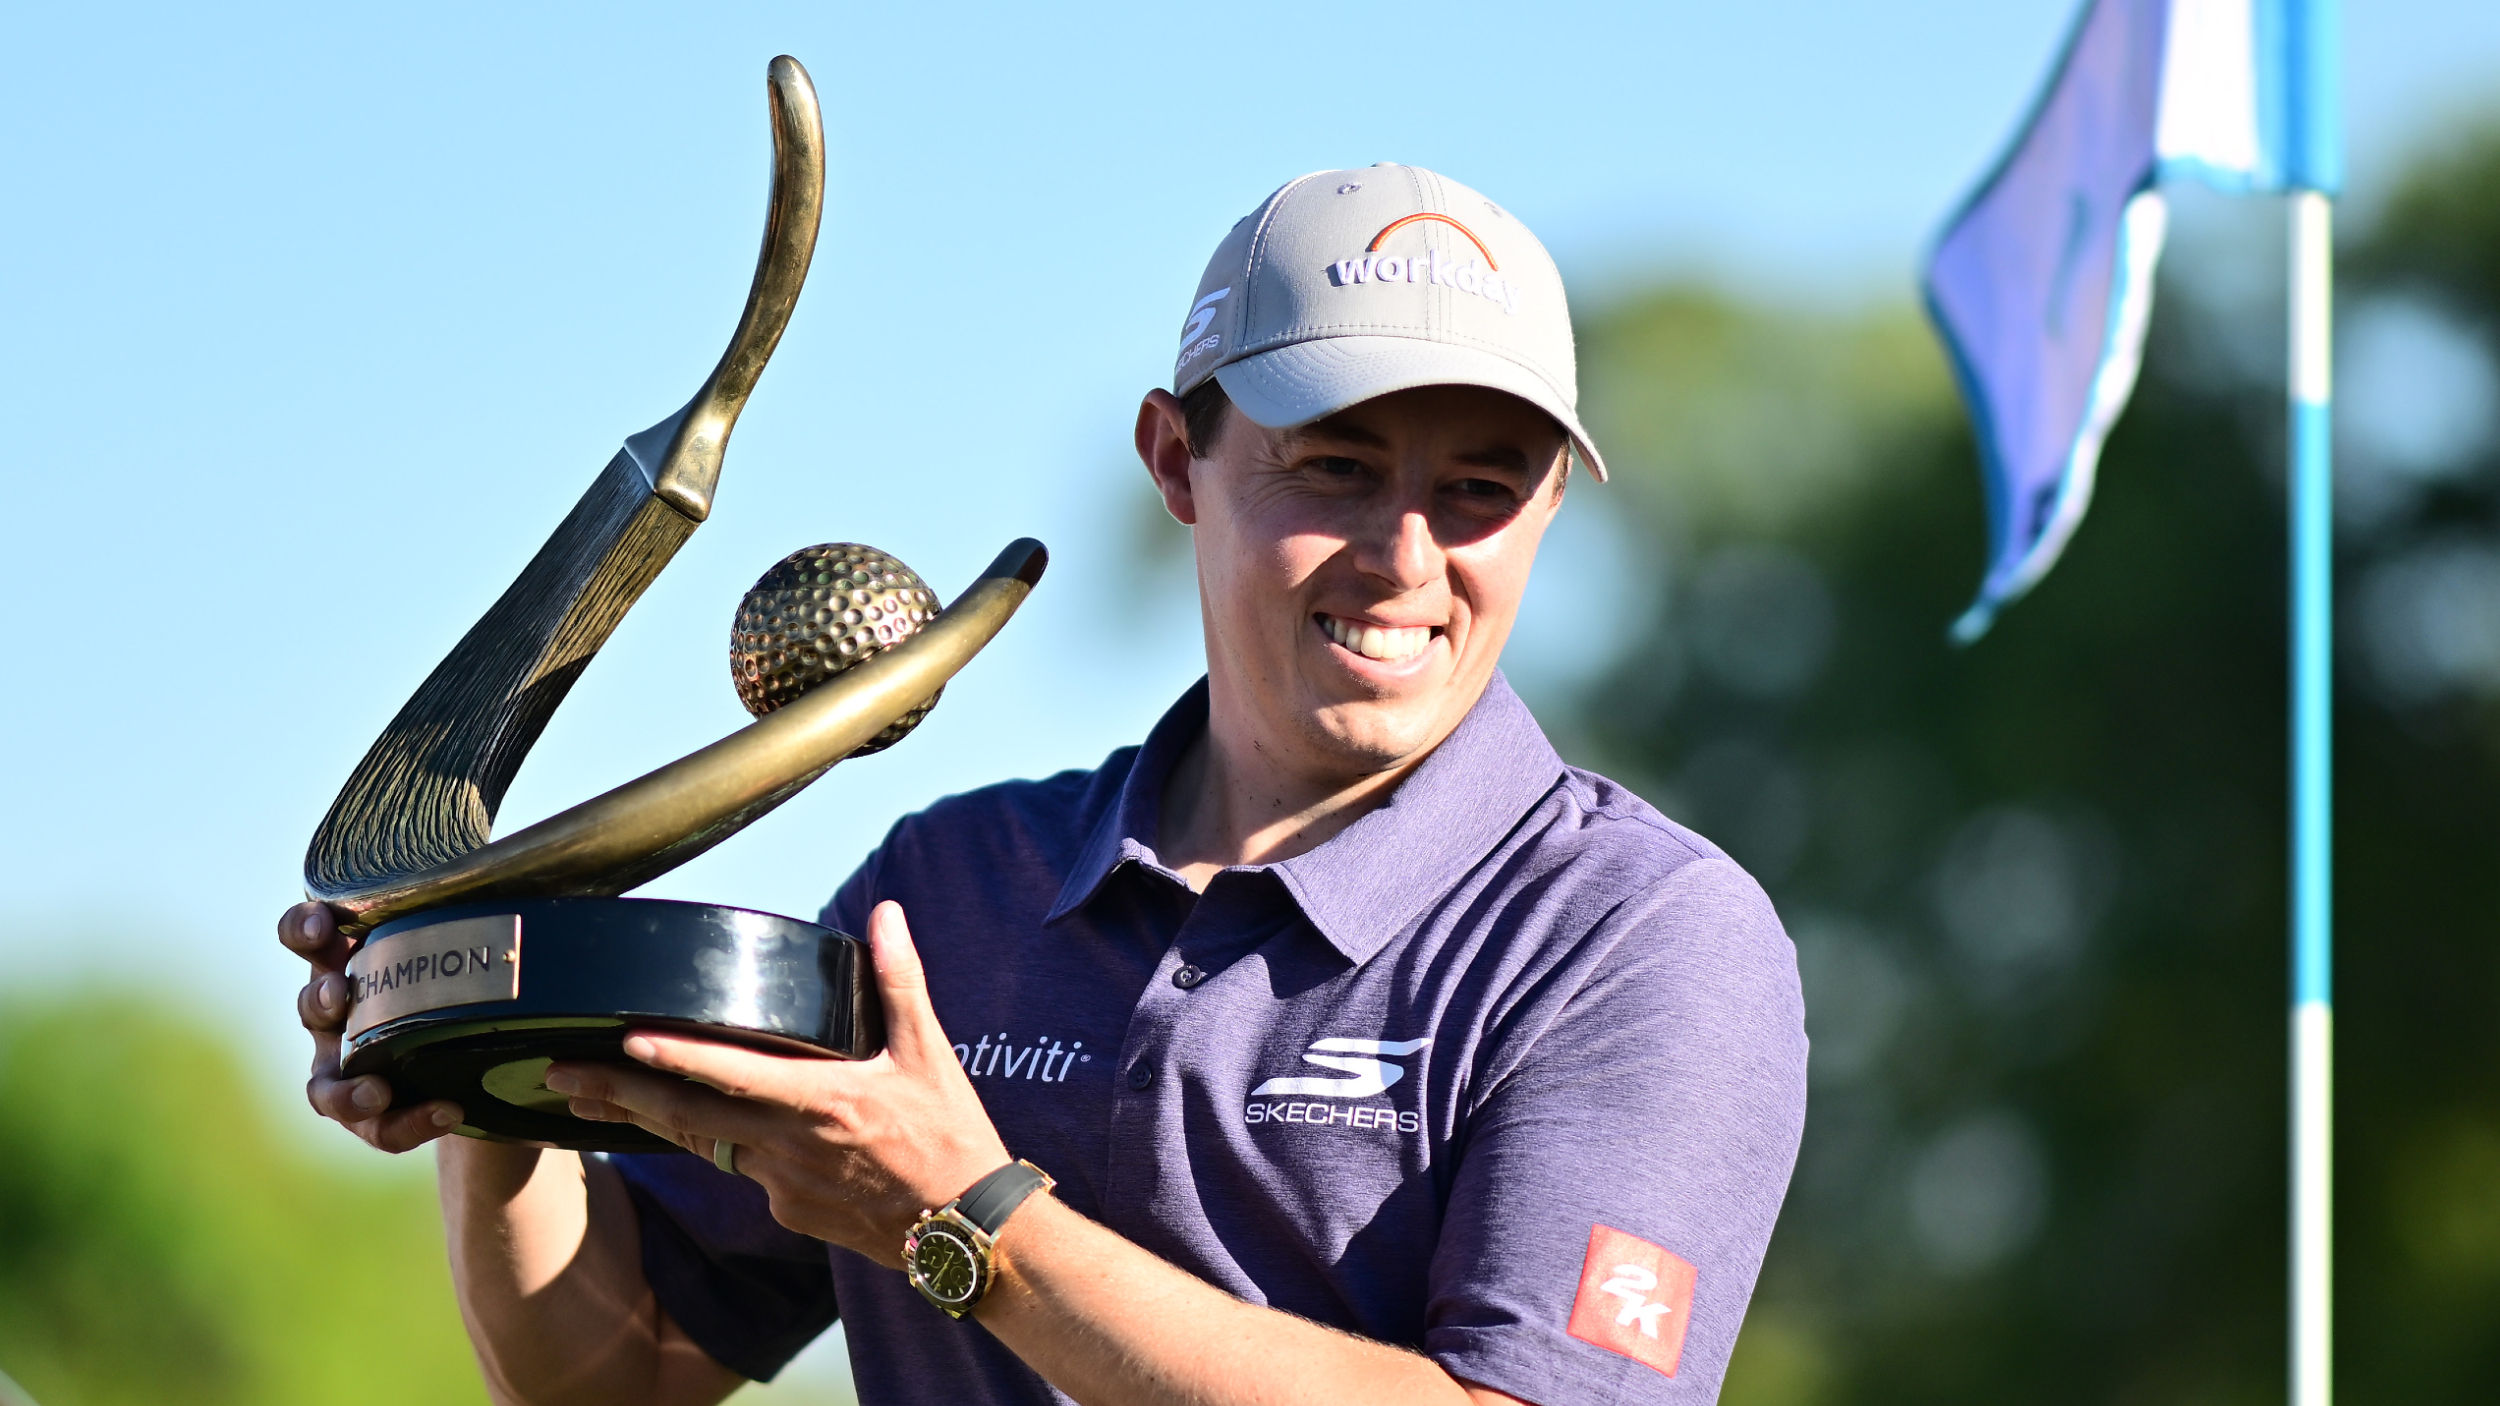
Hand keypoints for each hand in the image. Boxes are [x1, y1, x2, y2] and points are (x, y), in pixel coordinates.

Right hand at [279, 900, 463, 1151]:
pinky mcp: (375, 1115)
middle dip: (322, 999)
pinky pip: (379, 1127)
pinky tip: (446, 1113)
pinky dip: (407, 1123)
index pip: (307, 937)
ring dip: (345, 1089)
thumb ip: (485, 911)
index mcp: (351, 961)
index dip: (304, 928)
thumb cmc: (473, 981)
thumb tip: (532, 866)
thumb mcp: (475, 944)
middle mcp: (338, 1016)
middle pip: (311, 1007)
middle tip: (341, 993)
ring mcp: (348, 1069)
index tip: (322, 923)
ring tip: (376, 1091)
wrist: (487, 1054)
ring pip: (324, 1086)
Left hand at [544, 900, 1009, 1263]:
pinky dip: (716, 1145)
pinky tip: (702, 1130)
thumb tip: (887, 913)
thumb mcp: (928, 1053)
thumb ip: (899, 980)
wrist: (966, 1232)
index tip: (618, 1045)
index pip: (729, 1076)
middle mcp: (788, 1147)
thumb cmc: (950, 1138)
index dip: (671, 1060)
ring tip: (592, 1099)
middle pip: (683, 1118)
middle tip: (557, 1075)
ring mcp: (781, 1186)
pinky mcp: (786, 1214)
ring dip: (647, 1119)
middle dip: (614, 1095)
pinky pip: (741, 1171)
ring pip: (702, 1145)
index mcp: (820, 1101)